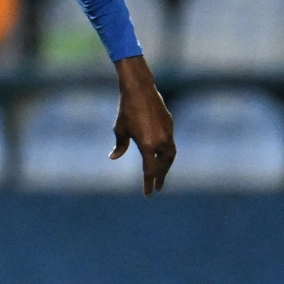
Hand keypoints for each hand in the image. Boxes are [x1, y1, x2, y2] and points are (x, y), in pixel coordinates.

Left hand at [111, 54, 174, 195]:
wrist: (140, 89)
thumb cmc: (126, 110)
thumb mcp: (120, 129)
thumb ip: (120, 145)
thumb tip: (113, 157)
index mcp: (147, 145)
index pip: (149, 170)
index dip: (148, 183)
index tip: (148, 194)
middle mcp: (160, 141)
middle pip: (163, 165)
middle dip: (160, 177)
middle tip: (157, 187)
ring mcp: (168, 132)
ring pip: (170, 154)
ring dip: (166, 165)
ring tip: (161, 174)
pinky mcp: (170, 124)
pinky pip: (170, 143)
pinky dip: (167, 152)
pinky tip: (162, 155)